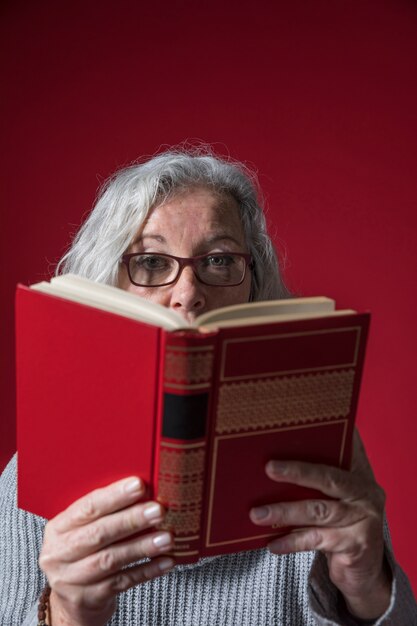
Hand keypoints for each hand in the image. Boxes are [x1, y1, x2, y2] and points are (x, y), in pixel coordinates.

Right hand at [39, 476, 174, 625]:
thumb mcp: (85, 530)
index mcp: (59, 527)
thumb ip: (108, 512)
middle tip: (158, 510)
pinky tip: (166, 561)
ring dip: (142, 546)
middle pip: (99, 534)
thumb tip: (147, 491)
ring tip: (167, 538)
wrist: (72, 599)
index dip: (115, 496)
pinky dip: (147, 570)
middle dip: (132, 520)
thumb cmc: (86, 552)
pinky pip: (122, 582)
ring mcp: (70, 579)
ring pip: (110, 560)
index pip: (88, 507)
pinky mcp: (86, 599)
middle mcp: (59, 553)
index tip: (140, 485)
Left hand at [249, 430, 391, 619]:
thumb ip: (316, 478)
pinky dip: (292, 541)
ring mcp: (364, 519)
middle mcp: (365, 492)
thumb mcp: (334, 496)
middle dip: (296, 472)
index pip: (342, 448)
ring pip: (318, 511)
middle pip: (328, 478)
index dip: (324, 437)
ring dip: (285, 512)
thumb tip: (270, 463)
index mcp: (358, 473)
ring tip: (258, 514)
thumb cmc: (340, 522)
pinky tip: (273, 544)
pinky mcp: (356, 544)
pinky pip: (317, 540)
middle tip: (269, 468)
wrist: (364, 566)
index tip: (296, 428)